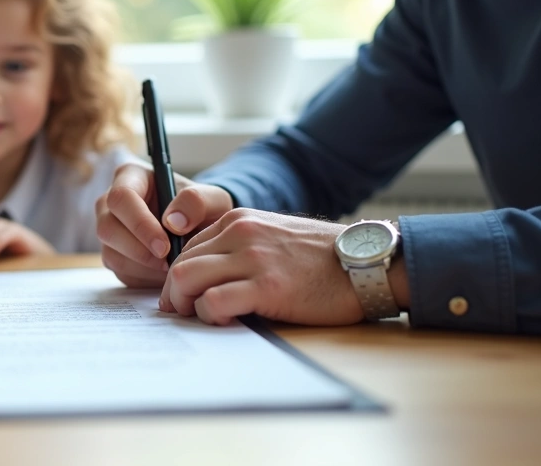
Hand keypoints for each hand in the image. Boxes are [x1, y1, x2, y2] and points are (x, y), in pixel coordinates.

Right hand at [95, 163, 233, 287]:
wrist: (200, 229)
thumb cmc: (202, 209)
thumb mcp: (213, 199)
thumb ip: (198, 202)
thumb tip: (173, 222)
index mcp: (130, 176)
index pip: (121, 197)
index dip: (139, 223)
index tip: (165, 245)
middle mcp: (110, 202)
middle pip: (107, 228)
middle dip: (138, 250)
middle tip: (168, 262)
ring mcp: (109, 230)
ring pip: (111, 253)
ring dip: (143, 267)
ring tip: (172, 266)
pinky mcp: (113, 255)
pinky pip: (121, 272)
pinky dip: (144, 278)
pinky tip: (164, 272)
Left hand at [159, 208, 362, 325]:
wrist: (366, 262)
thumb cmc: (322, 258)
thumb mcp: (273, 236)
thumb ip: (241, 247)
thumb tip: (208, 276)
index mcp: (238, 220)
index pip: (187, 248)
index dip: (179, 277)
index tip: (183, 297)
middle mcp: (240, 233)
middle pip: (180, 264)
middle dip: (174, 294)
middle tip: (181, 315)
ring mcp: (252, 258)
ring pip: (187, 279)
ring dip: (184, 305)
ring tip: (199, 319)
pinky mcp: (267, 286)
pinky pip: (214, 301)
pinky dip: (209, 316)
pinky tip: (225, 321)